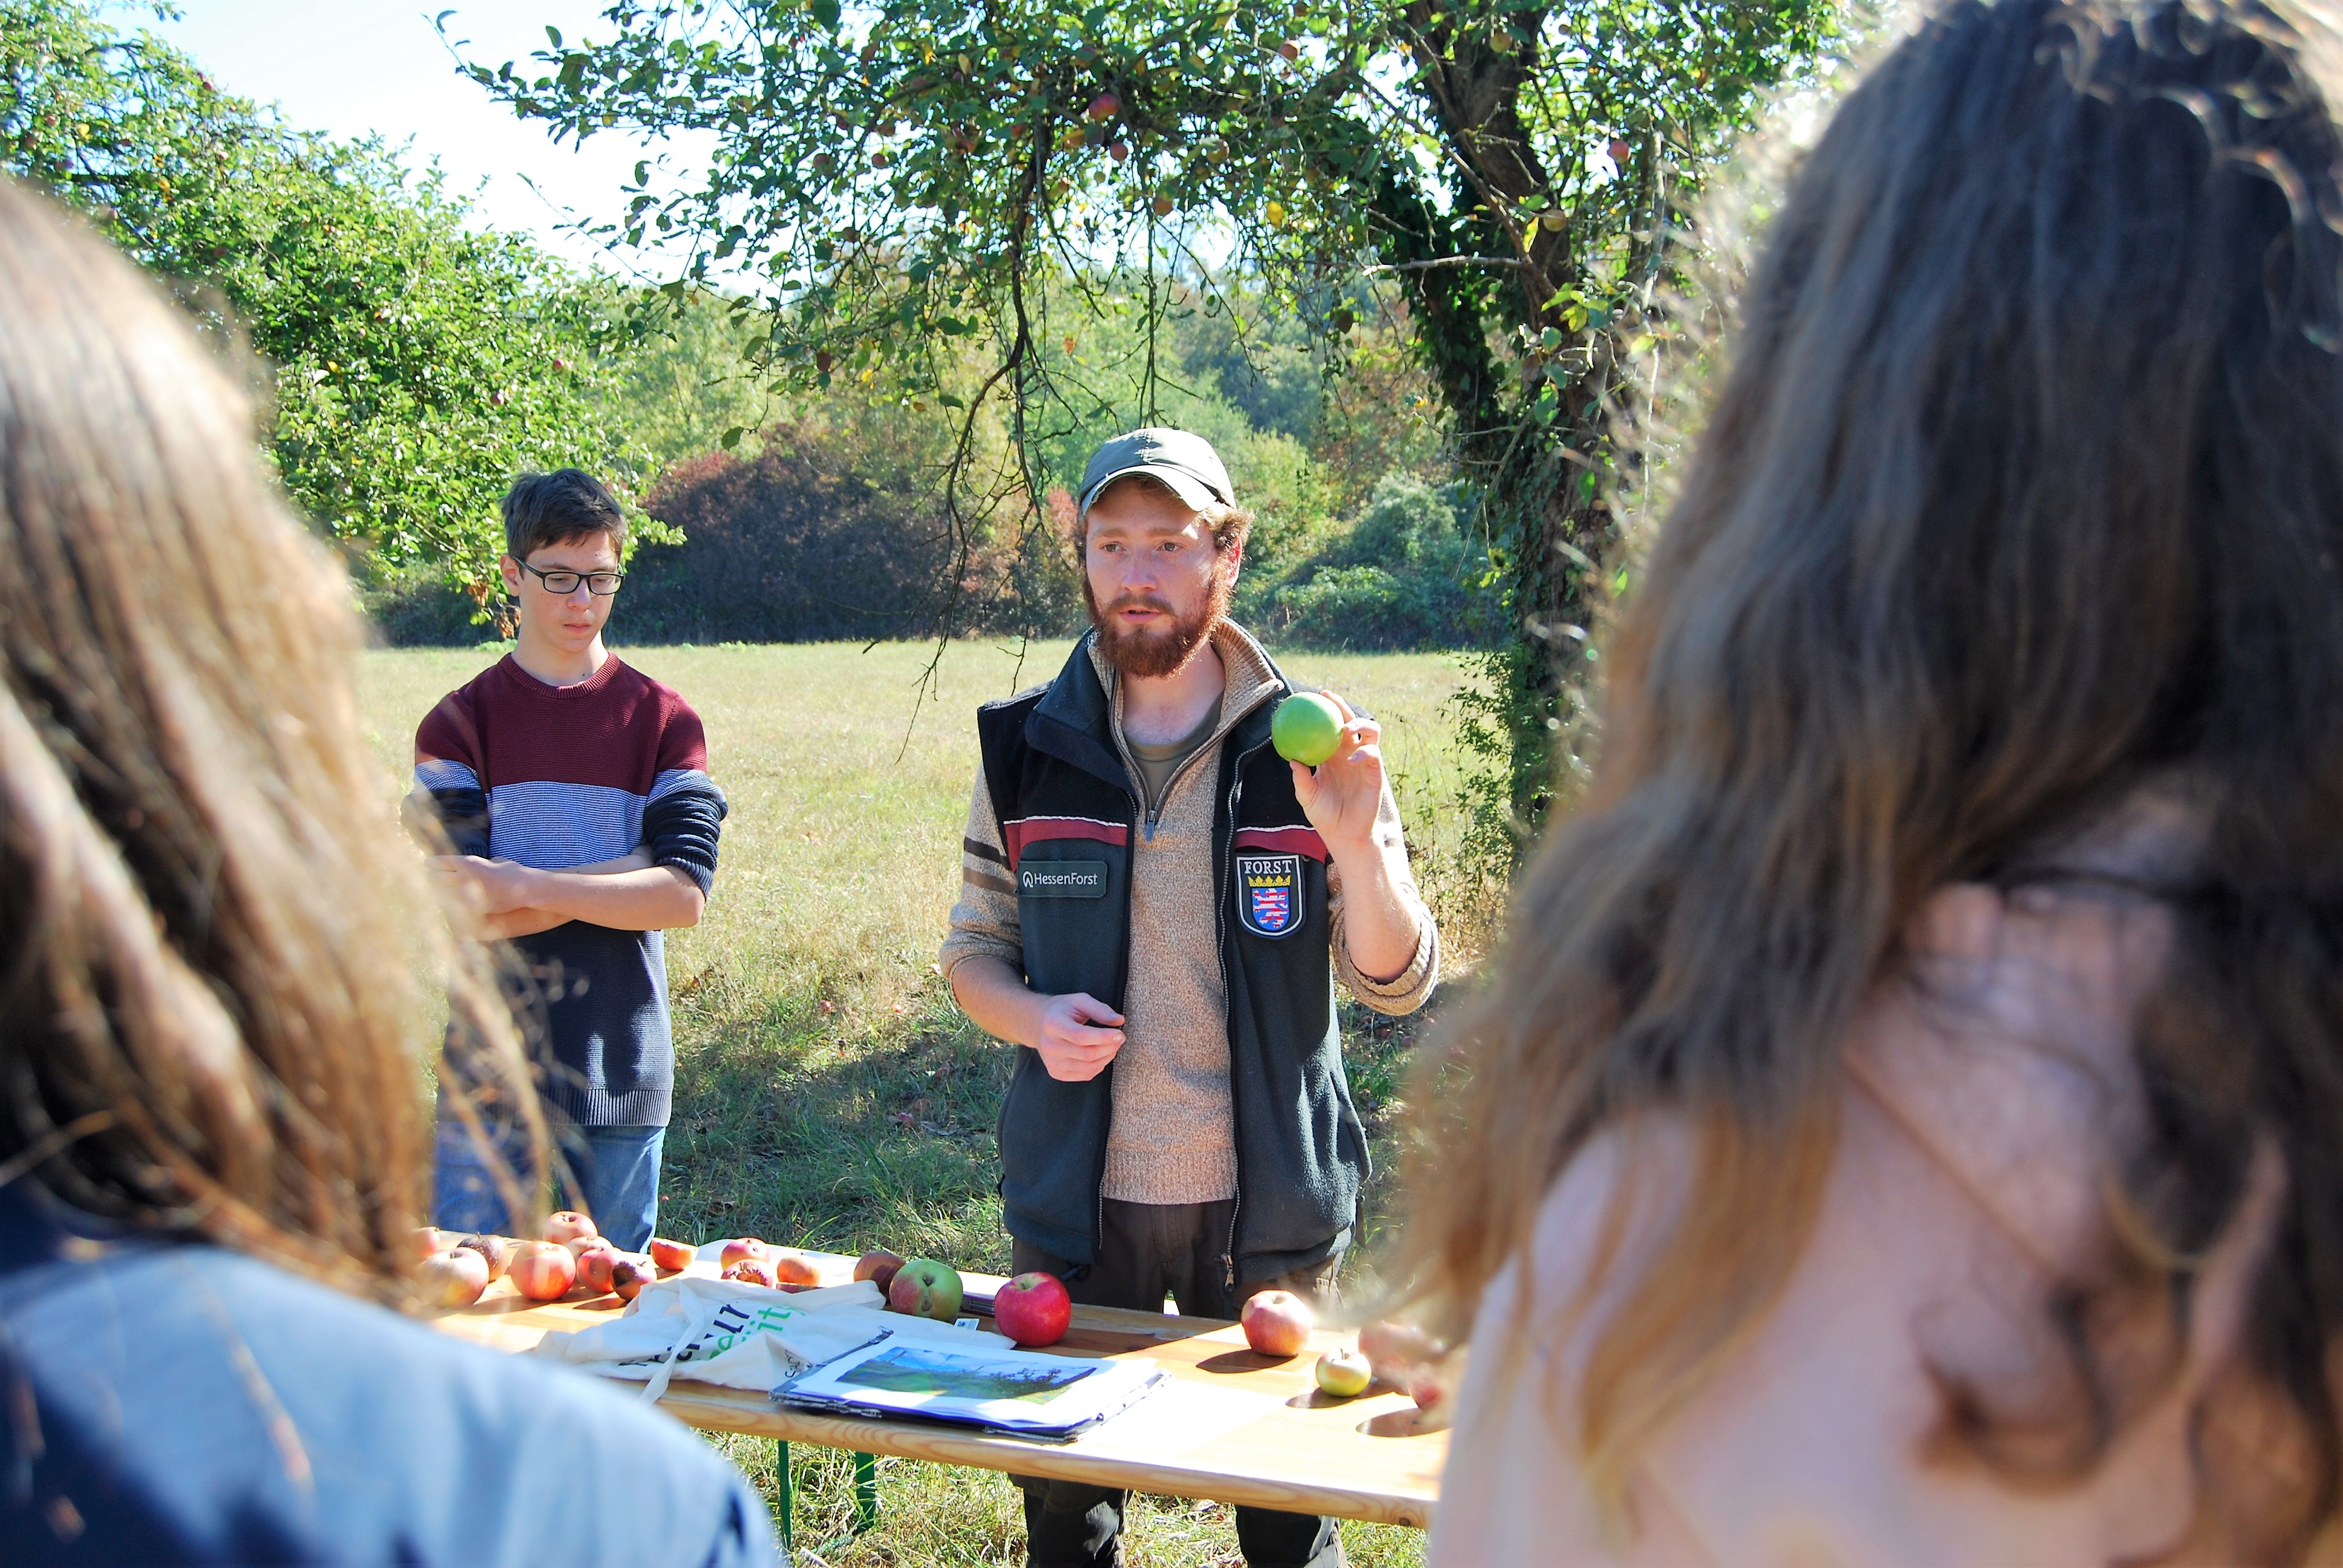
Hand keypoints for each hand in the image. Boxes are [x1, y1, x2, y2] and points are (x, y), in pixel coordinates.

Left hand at [429, 855, 541, 917]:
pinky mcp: (468, 907)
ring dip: (437, 894)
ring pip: (438, 894)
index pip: (437, 862)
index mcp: (467, 862)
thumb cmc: (515, 874)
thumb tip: (491, 862)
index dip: (431, 865)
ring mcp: (464, 892)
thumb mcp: (499, 862)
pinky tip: (448, 907)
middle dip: (431, 880)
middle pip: (432, 877)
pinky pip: (449, 908)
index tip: (428, 867)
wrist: (525, 889)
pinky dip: (446, 907)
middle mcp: (462, 876)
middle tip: (429, 881)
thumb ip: (488, 862)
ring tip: (437, 895)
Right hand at [1031, 992, 1125, 1081]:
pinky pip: (1085, 1075)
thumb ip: (1100, 1009)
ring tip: (1112, 1046)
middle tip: (1119, 1038)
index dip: (1104, 1037)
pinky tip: (1100, 1055)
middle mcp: (1049, 1045)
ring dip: (1106, 1058)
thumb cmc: (1061, 1010)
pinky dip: (1098, 1066)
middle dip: (1109, 1048)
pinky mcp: (1056, 1072)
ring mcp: (1051, 1062)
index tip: (1120, 1033)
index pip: (1081, 1036)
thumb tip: (1119, 1021)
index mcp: (1053, 1024)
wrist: (1037, 1023)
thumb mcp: (1079, 1001)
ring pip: (1088, 1067)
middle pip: (1087, 1054)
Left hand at [1290, 692, 1385, 852]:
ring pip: (1370, 731)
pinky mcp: (1376, 773)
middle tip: (1329, 697)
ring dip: (1360, 723)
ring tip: (1347, 727)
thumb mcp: (1307, 796)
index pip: (1329, 728)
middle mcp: (1349, 754)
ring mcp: (1364, 762)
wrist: (1344, 835)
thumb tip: (1291, 759)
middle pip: (1350, 722)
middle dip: (1342, 706)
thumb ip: (1300, 778)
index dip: (1324, 712)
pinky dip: (1364, 753)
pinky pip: (1374, 755)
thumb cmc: (1324, 816)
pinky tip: (1351, 759)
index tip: (1311, 699)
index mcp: (1331, 756)